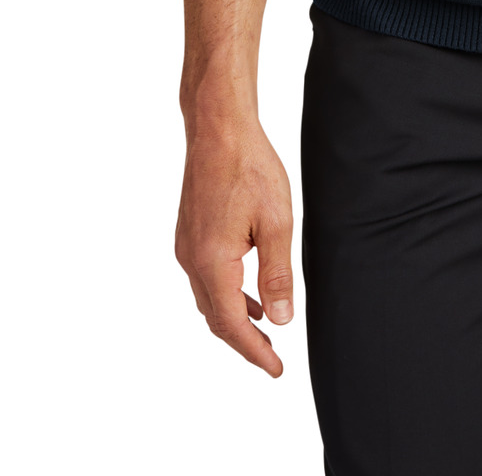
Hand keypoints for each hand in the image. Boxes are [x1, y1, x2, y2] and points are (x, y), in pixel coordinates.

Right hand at [175, 116, 293, 376]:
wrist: (218, 129)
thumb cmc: (249, 167)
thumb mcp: (275, 222)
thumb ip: (277, 274)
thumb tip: (280, 318)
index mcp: (212, 262)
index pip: (231, 324)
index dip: (254, 350)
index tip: (275, 369)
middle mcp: (191, 260)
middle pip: (215, 317)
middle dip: (243, 340)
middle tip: (272, 357)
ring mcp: (186, 246)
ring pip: (208, 298)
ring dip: (234, 317)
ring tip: (265, 329)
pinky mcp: (189, 233)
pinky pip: (205, 278)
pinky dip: (226, 294)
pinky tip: (248, 291)